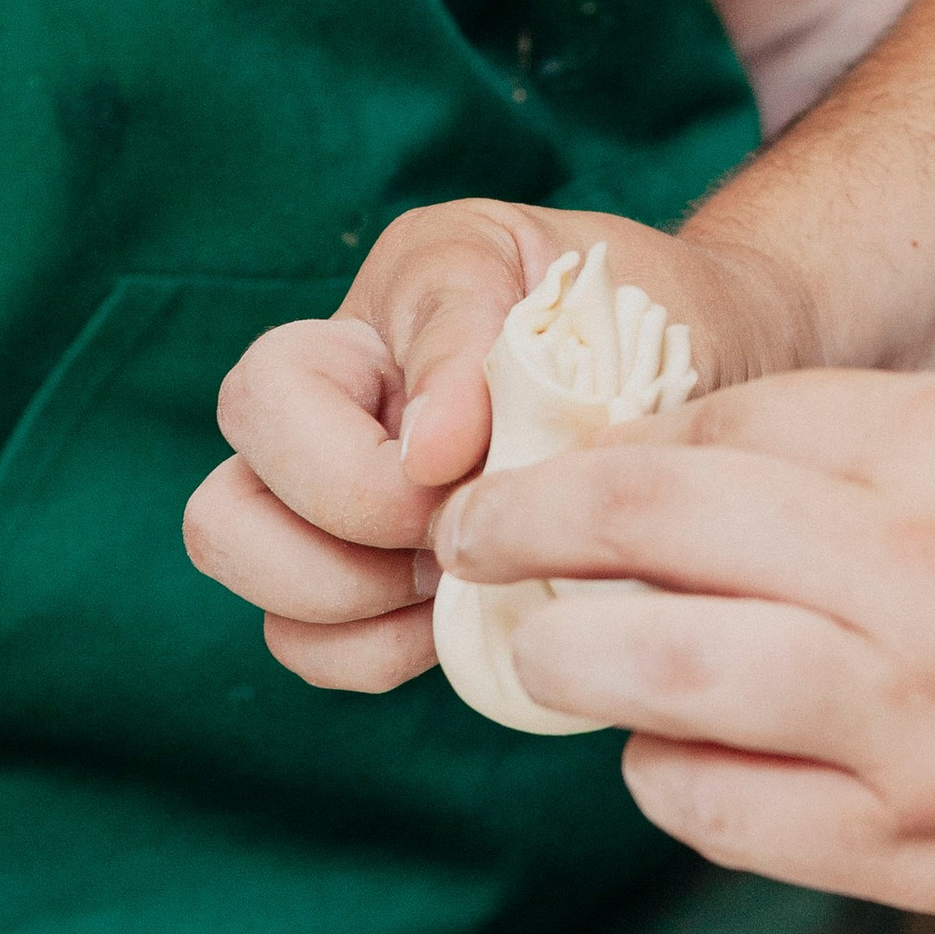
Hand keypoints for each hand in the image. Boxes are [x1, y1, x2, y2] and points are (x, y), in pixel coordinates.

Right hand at [184, 198, 818, 693]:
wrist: (711, 364)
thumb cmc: (635, 308)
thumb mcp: (566, 280)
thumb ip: (474, 341)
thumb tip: (425, 451)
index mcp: (361, 332)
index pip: (266, 398)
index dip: (352, 466)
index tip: (466, 465)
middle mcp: (323, 424)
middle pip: (223, 521)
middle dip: (340, 552)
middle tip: (456, 543)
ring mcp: (336, 512)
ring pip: (258, 594)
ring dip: (357, 610)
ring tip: (464, 580)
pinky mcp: (375, 588)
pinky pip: (319, 648)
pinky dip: (384, 653)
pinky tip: (467, 620)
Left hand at [427, 368, 934, 933]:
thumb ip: (858, 434)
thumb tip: (679, 455)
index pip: (708, 432)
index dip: (593, 453)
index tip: (538, 472)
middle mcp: (920, 585)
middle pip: (648, 537)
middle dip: (525, 537)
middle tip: (478, 547)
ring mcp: (916, 732)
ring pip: (661, 686)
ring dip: (570, 661)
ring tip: (548, 651)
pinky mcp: (923, 854)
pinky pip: (727, 815)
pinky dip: (665, 776)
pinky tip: (666, 751)